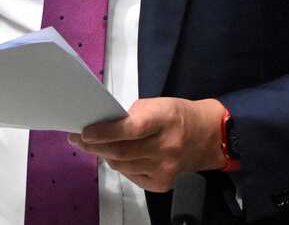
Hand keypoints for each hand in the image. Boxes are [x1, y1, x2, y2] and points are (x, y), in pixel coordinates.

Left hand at [68, 97, 226, 192]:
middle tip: (78, 139)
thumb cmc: (180, 116)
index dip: (105, 132)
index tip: (85, 131)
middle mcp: (166, 147)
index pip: (130, 129)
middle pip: (121, 151)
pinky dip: (120, 165)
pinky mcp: (162, 184)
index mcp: (165, 120)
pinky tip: (116, 156)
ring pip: (122, 165)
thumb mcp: (159, 104)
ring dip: (105, 155)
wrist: (209, 138)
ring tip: (95, 146)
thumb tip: (106, 126)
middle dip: (95, 145)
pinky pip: (131, 175)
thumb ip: (133, 115)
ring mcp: (164, 169)